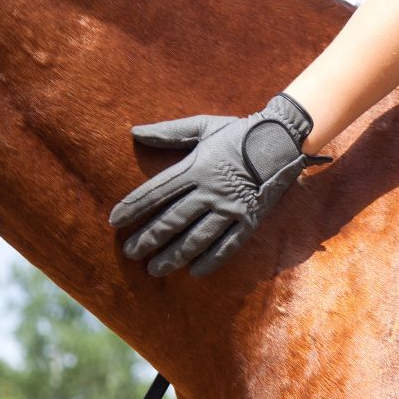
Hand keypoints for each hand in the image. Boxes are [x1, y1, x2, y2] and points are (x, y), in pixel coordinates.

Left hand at [110, 93, 328, 276]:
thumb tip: (134, 132)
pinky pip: (228, 245)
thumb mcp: (203, 126)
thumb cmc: (240, 133)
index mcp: (195, 167)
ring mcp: (230, 208)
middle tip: (130, 252)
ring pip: (196, 237)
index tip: (115, 221)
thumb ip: (169, 132)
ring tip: (155, 268)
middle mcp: (210, 191)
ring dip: (174, 255)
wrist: (284, 142)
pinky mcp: (250, 220)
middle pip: (172, 219)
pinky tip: (195, 271)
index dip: (134, 207)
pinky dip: (211, 260)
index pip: (156, 191)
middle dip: (149, 238)